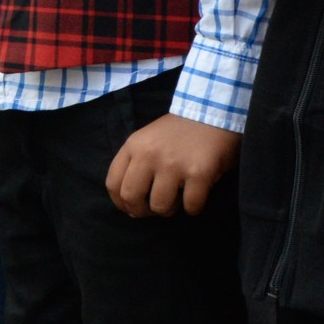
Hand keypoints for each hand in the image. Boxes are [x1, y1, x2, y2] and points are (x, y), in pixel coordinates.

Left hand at [105, 112, 239, 216]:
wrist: (211, 112)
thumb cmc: (177, 132)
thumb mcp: (147, 140)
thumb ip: (135, 166)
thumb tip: (130, 207)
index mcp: (133, 146)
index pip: (113, 184)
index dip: (121, 203)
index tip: (132, 208)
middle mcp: (149, 155)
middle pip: (132, 197)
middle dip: (142, 211)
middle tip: (155, 208)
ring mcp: (174, 164)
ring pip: (160, 206)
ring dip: (169, 210)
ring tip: (178, 199)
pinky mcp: (199, 173)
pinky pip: (191, 206)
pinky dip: (193, 208)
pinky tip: (196, 196)